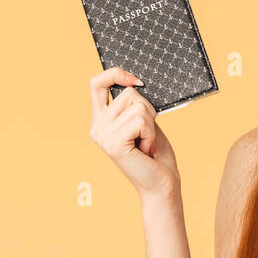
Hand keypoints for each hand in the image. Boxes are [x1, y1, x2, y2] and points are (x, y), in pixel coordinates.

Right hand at [88, 67, 180, 200]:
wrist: (161, 183)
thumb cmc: (155, 154)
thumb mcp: (144, 122)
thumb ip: (134, 104)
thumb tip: (135, 83)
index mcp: (101, 120)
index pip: (96, 84)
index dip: (115, 74)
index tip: (136, 81)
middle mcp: (97, 127)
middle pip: (128, 94)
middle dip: (148, 111)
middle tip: (146, 135)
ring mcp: (102, 135)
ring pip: (138, 106)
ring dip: (150, 125)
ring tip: (145, 144)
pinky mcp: (113, 143)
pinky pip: (140, 121)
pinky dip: (150, 134)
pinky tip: (146, 149)